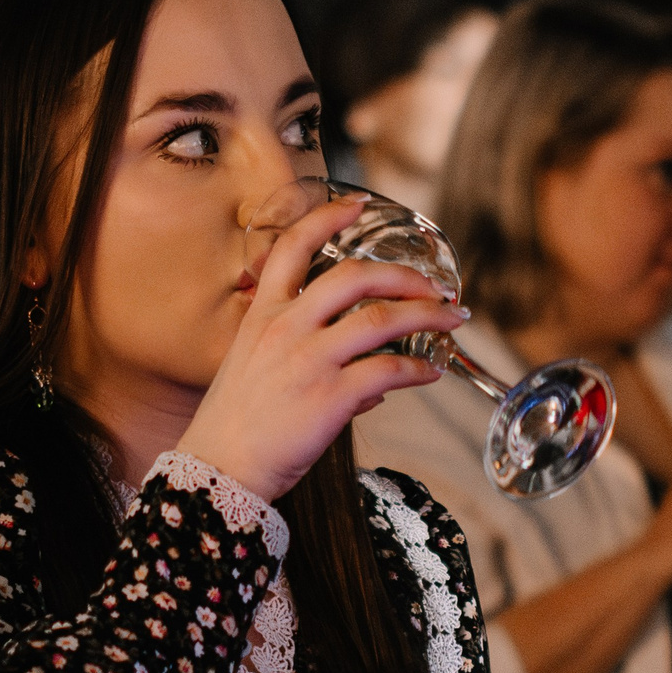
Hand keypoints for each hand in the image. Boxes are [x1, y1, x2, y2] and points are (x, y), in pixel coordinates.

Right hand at [176, 194, 462, 501]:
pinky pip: (390, 371)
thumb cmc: (237, 425)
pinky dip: (419, 370)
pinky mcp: (331, 397)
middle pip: (354, 276)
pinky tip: (431, 373)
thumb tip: (372, 379)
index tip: (357, 204)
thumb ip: (305, 358)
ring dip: (426, 315)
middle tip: (431, 284)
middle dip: (403, 275)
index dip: (328, 218)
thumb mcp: (254, 370)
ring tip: (451, 320)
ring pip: (381, 319)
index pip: (293, 247)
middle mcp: (286, 328)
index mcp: (263, 314)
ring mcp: (309, 360)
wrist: (219, 468)